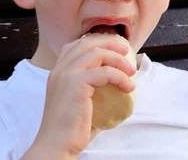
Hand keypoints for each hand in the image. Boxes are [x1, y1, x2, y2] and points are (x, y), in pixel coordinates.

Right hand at [22, 36, 135, 158]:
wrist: (56, 144)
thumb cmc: (69, 128)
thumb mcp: (77, 101)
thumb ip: (89, 88)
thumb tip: (114, 85)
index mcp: (57, 72)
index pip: (75, 45)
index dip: (96, 42)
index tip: (113, 50)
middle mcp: (60, 70)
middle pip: (87, 43)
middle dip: (110, 44)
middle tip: (126, 53)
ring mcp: (66, 75)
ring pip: (97, 53)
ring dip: (118, 60)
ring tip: (131, 72)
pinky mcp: (76, 84)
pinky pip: (105, 72)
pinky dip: (120, 77)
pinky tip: (128, 87)